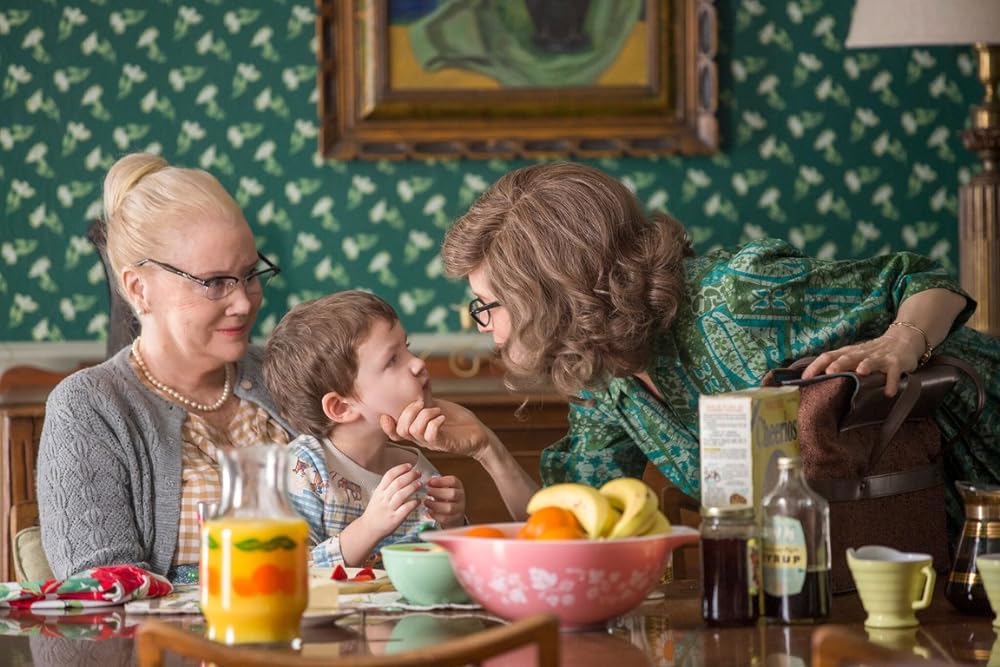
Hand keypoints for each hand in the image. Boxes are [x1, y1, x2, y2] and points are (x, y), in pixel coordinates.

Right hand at [360, 463, 422, 538]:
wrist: (368, 529)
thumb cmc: (375, 512)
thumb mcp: (377, 496)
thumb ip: (387, 486)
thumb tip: (402, 474)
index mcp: (379, 491)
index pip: (389, 475)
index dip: (400, 468)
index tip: (409, 465)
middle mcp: (383, 499)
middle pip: (397, 483)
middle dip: (409, 476)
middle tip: (418, 473)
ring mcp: (389, 509)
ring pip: (401, 494)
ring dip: (412, 487)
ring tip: (420, 484)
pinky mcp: (395, 519)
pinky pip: (406, 509)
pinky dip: (413, 503)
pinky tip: (418, 501)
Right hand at [379, 398, 492, 459]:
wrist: (477, 433)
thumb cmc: (457, 420)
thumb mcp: (436, 406)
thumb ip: (424, 399)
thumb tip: (415, 380)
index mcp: (417, 430)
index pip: (395, 433)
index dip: (387, 426)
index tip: (388, 414)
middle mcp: (421, 439)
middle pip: (401, 430)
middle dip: (408, 412)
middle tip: (422, 403)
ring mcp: (432, 442)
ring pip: (414, 431)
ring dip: (424, 415)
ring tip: (437, 410)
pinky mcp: (444, 444)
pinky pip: (430, 435)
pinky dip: (434, 422)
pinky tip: (442, 417)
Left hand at [424, 475, 465, 527]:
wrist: (453, 513)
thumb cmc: (445, 497)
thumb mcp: (443, 488)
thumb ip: (435, 485)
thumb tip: (427, 482)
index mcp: (458, 486)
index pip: (453, 481)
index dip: (441, 481)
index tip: (430, 482)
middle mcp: (461, 496)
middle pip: (453, 494)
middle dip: (438, 493)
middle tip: (427, 492)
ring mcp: (459, 508)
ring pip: (449, 508)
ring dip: (435, 505)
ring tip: (426, 502)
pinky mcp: (455, 519)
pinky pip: (445, 518)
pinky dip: (435, 515)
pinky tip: (429, 511)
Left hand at [800, 328, 923, 396]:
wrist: (903, 339)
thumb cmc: (872, 352)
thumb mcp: (854, 356)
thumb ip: (839, 365)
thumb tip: (814, 379)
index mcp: (849, 352)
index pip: (828, 356)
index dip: (816, 366)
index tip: (804, 378)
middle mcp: (862, 353)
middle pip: (848, 357)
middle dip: (838, 364)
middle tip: (829, 372)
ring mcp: (880, 357)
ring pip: (871, 361)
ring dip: (866, 365)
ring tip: (860, 373)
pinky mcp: (896, 363)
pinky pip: (894, 373)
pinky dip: (891, 382)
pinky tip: (888, 392)